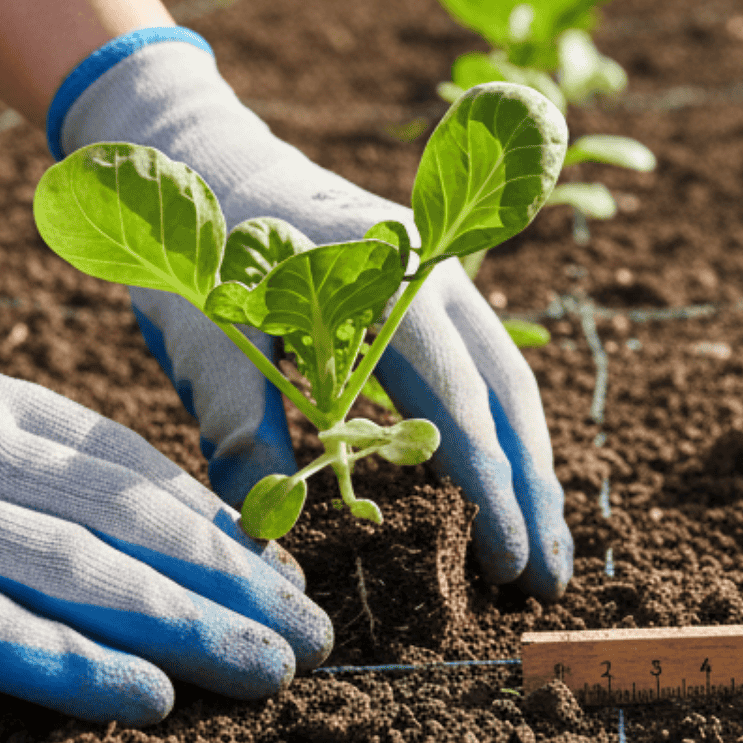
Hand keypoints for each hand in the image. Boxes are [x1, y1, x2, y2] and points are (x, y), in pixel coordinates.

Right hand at [0, 254, 330, 723]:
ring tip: (269, 666)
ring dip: (190, 626)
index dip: (210, 520)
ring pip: (84, 573)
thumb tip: (107, 518)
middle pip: (130, 518)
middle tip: (311, 628)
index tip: (273, 566)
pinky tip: (152, 698)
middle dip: (233, 579)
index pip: (126, 464)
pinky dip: (80, 669)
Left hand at [53, 34, 572, 600]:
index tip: (508, 557)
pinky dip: (498, 434)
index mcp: (388, 275)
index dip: (489, 485)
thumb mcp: (204, 339)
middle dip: (532, 491)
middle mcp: (434, 270)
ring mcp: (441, 275)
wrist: (197, 160)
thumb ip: (242, 428)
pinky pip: (481, 369)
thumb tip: (272, 537)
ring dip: (528, 468)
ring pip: (506, 381)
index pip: (458, 397)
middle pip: (507, 392)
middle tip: (547, 582)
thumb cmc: (195, 252)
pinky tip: (505, 489)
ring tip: (543, 551)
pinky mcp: (429, 292)